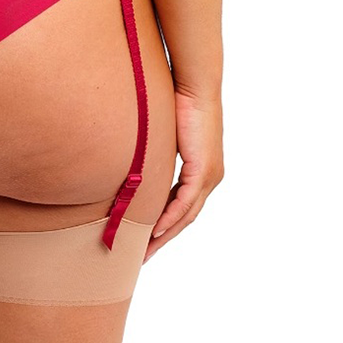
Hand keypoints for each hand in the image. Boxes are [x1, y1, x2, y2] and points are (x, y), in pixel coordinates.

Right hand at [145, 90, 222, 261]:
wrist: (194, 86)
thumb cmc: (177, 103)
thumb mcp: (162, 137)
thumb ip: (153, 156)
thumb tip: (132, 164)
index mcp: (202, 171)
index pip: (183, 207)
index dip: (165, 225)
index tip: (146, 240)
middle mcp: (210, 178)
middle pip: (186, 218)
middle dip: (163, 239)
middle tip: (143, 256)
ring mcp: (209, 176)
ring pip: (186, 215)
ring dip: (164, 234)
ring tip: (145, 251)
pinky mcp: (203, 170)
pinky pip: (185, 202)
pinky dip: (169, 218)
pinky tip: (155, 231)